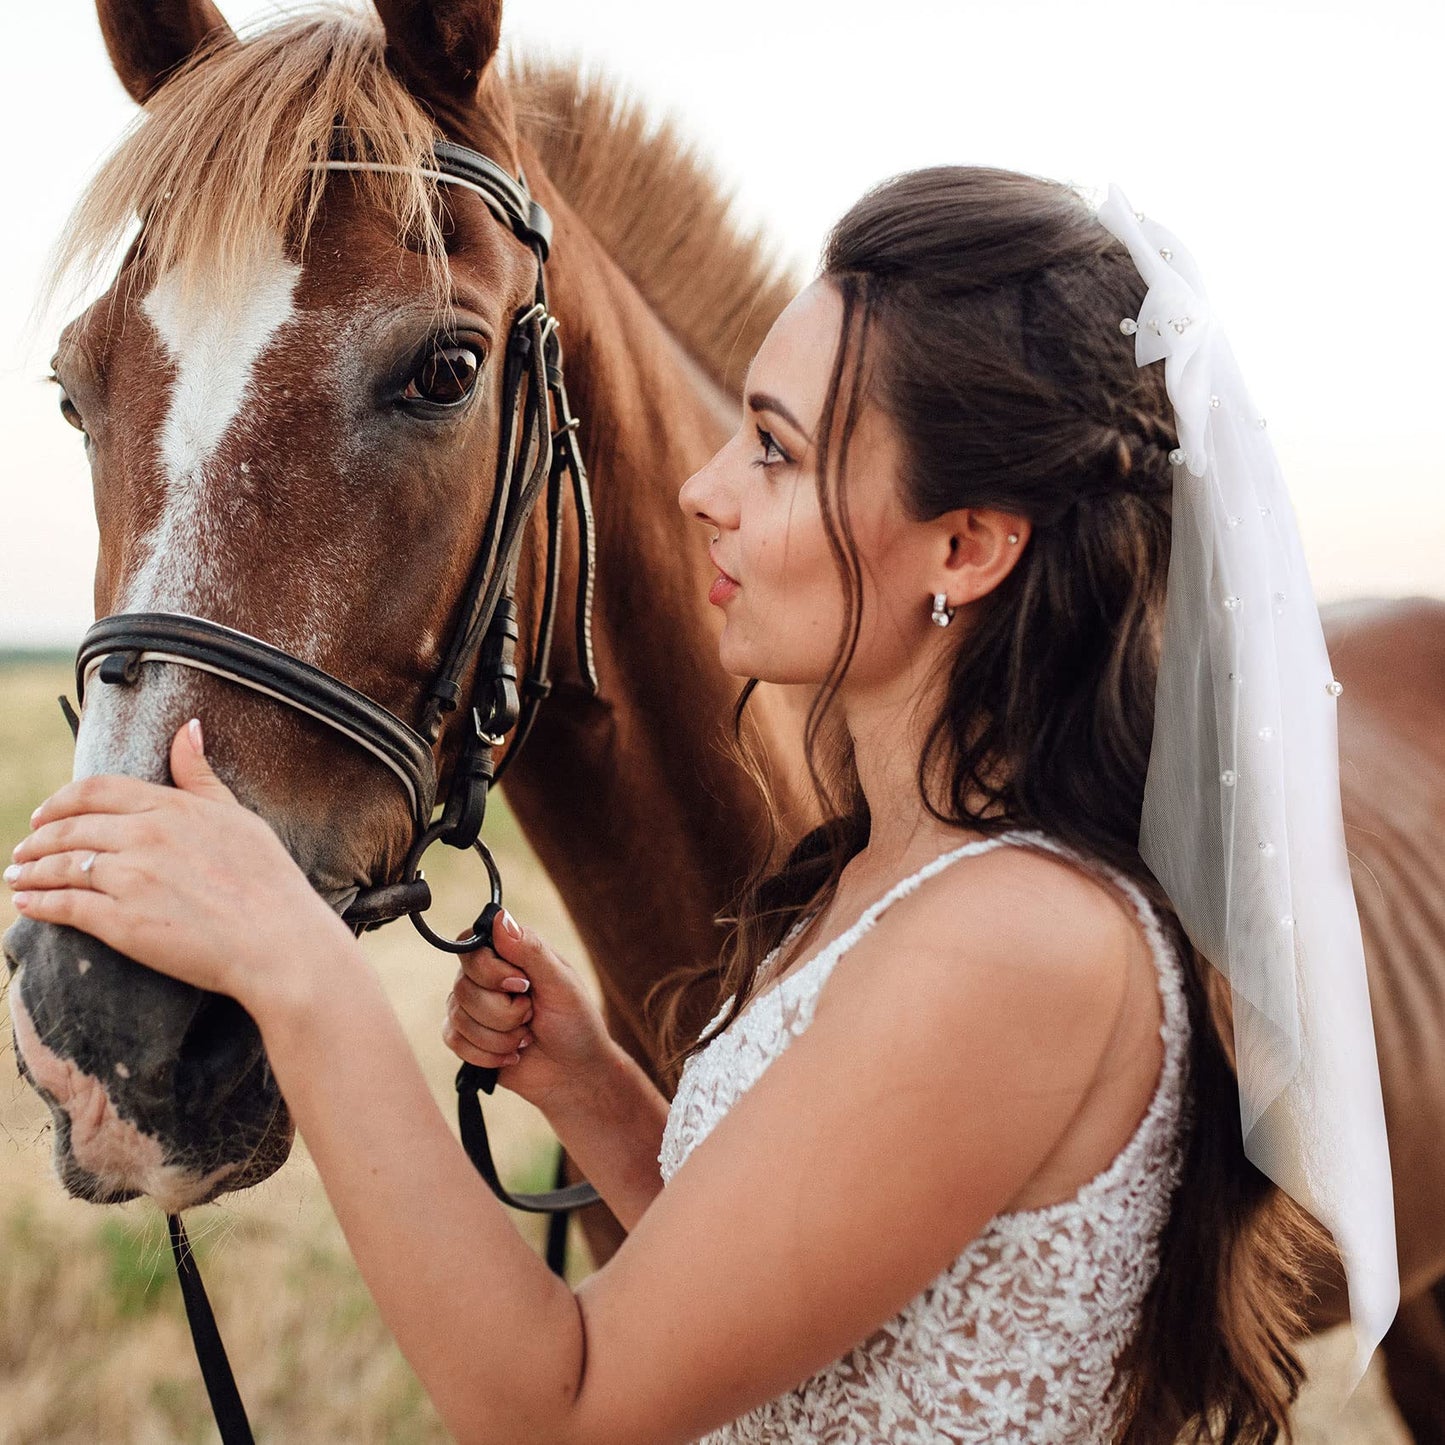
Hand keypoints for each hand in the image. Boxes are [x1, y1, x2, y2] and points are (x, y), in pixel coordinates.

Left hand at [5, 719, 359, 1017]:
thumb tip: (187, 729)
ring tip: (17, 878)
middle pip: (69, 829)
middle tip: (23, 850)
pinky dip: (40, 904)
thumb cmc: (269, 880)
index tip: (45, 815)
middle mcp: (144, 837)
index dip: (61, 802)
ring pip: (61, 867)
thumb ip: (201, 776)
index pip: (96, 791)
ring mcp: (130, 880)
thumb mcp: (239, 817)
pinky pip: (66, 907)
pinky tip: (28, 905)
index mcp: (171, 808)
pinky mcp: (122, 923)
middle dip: (37, 839)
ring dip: (30, 872)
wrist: (279, 941)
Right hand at [444, 911, 617, 1113]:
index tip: (520, 985)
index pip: (470, 945)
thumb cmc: (575, 1023)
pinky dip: (488, 1054)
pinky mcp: (466, 1037)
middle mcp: (485, 976)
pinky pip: (454, 1041)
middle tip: (532, 1014)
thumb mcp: (561, 984)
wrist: (574, 1073)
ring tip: (526, 1037)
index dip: (490, 971)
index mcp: (510, 954)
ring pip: (459, 1016)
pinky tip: (512, 1054)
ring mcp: (473, 1007)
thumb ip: (530, 950)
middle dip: (504, 1012)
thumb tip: (500, 917)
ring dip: (501, 1036)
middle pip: (463, 985)